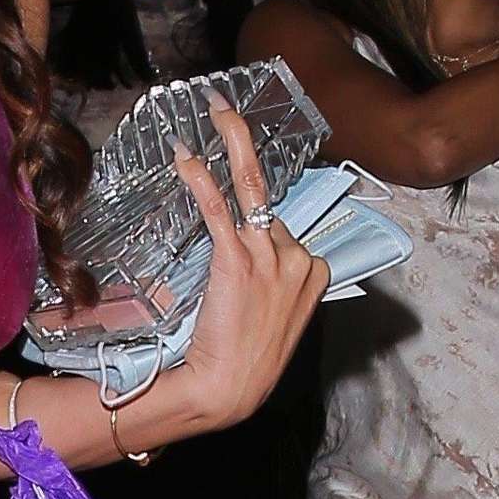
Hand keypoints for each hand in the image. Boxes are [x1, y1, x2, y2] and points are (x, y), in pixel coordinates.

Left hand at [174, 95, 328, 429]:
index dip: (251, 210)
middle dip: (243, 144)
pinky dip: (203, 180)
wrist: (226, 390)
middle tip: (223, 107)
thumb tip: (246, 260)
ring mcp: (271, 259)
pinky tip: (186, 156)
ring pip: (251, 189)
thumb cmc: (243, 360)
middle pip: (267, 198)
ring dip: (229, 145)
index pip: (281, 224)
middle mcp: (297, 258)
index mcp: (312, 271)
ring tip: (212, 111)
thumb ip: (267, 282)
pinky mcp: (237, 263)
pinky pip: (221, 210)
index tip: (228, 184)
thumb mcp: (272, 317)